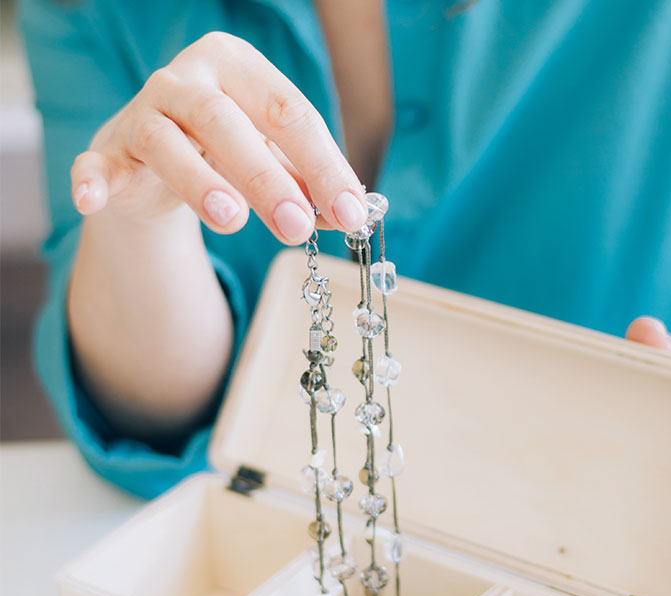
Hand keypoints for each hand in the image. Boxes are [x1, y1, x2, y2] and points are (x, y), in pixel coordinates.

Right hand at [70, 32, 367, 243]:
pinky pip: (97, 163)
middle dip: (267, 177)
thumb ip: (308, 185)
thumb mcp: (274, 163)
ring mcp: (144, 111)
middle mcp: (188, 80)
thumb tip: (353, 215)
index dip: (323, 166)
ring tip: (231, 219)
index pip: (290, 113)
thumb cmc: (228, 153)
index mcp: (240, 69)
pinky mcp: (109, 149)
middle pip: (228, 123)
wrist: (156, 160)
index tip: (352, 215)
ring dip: (199, 181)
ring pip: (168, 141)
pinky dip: (93, 180)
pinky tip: (92, 199)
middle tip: (297, 226)